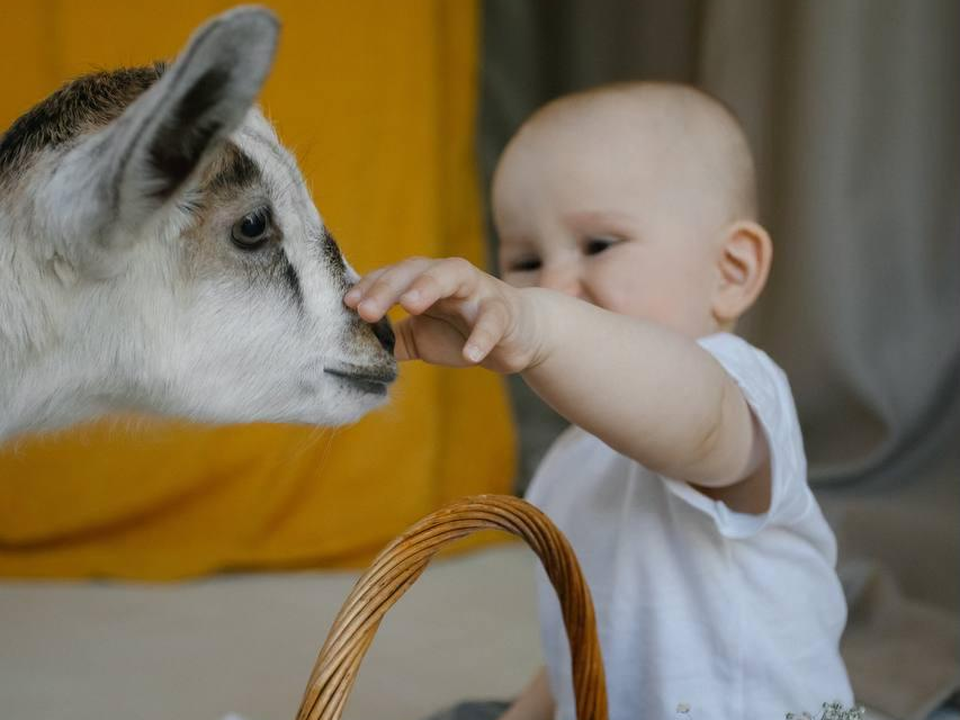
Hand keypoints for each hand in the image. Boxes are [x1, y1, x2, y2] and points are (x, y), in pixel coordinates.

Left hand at [343, 256, 543, 372]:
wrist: (518, 336)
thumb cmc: (463, 331)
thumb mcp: (420, 338)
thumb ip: (391, 341)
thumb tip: (354, 353)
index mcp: (424, 281)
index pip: (392, 276)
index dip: (369, 287)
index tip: (347, 305)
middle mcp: (448, 277)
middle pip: (415, 269)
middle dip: (388, 286)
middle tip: (365, 309)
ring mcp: (478, 290)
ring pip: (453, 275)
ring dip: (429, 286)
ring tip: (410, 305)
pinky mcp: (504, 311)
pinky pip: (492, 320)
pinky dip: (481, 337)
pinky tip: (469, 355)